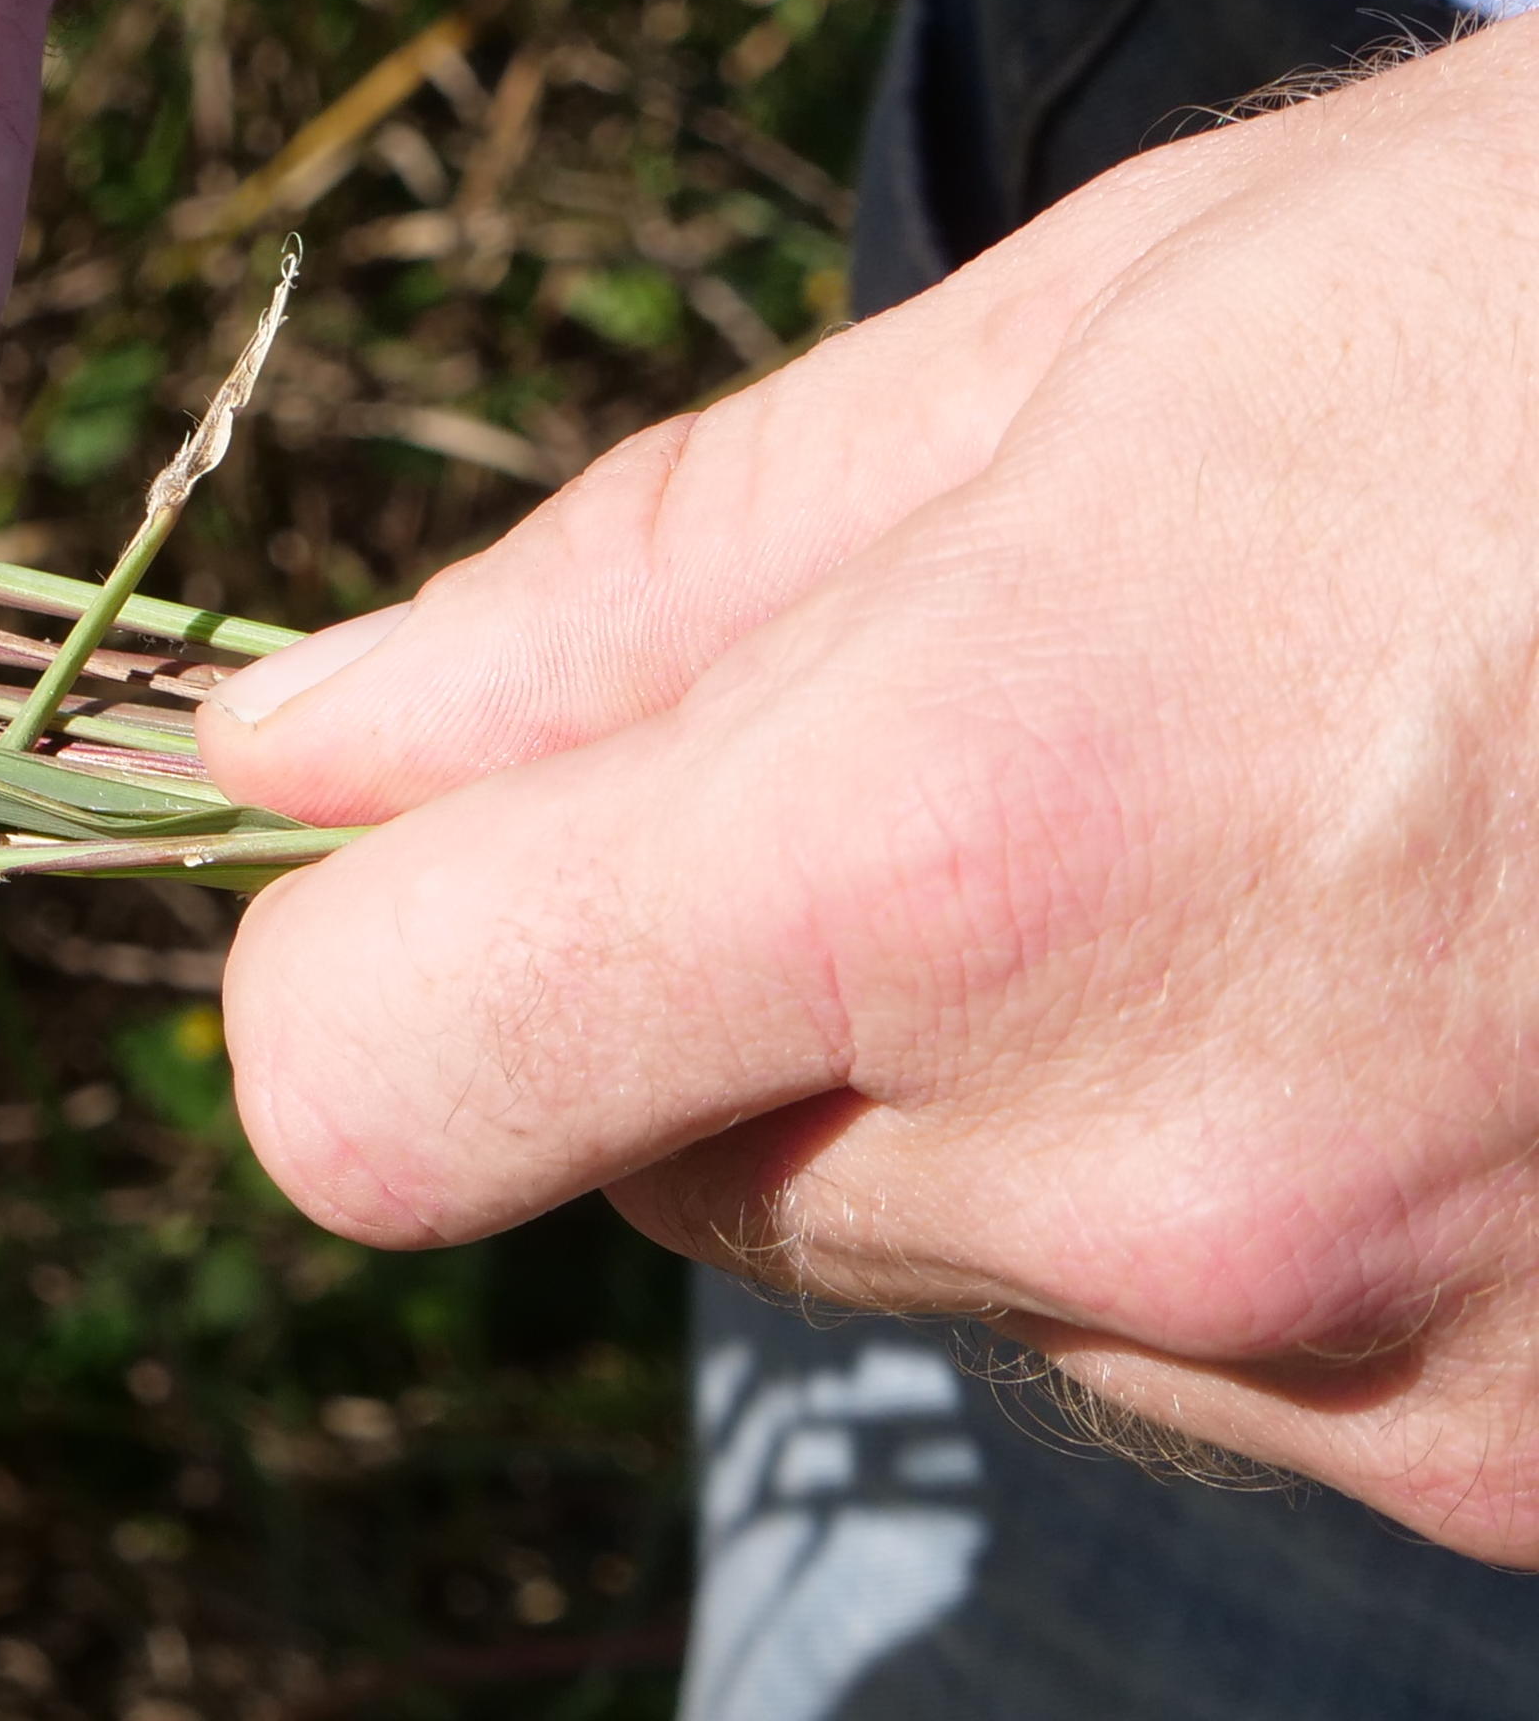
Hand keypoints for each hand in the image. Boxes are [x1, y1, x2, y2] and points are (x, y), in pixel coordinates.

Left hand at [208, 18, 1538, 1560]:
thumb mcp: (1089, 342)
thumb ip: (642, 593)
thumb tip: (300, 750)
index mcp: (960, 857)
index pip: (366, 1093)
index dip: (370, 956)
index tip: (468, 829)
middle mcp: (1162, 1191)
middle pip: (667, 1178)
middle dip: (739, 982)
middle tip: (1024, 731)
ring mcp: (1406, 1378)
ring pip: (969, 1278)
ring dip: (1031, 1094)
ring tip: (1332, 819)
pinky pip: (1253, 1371)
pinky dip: (1286, 1200)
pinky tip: (1487, 966)